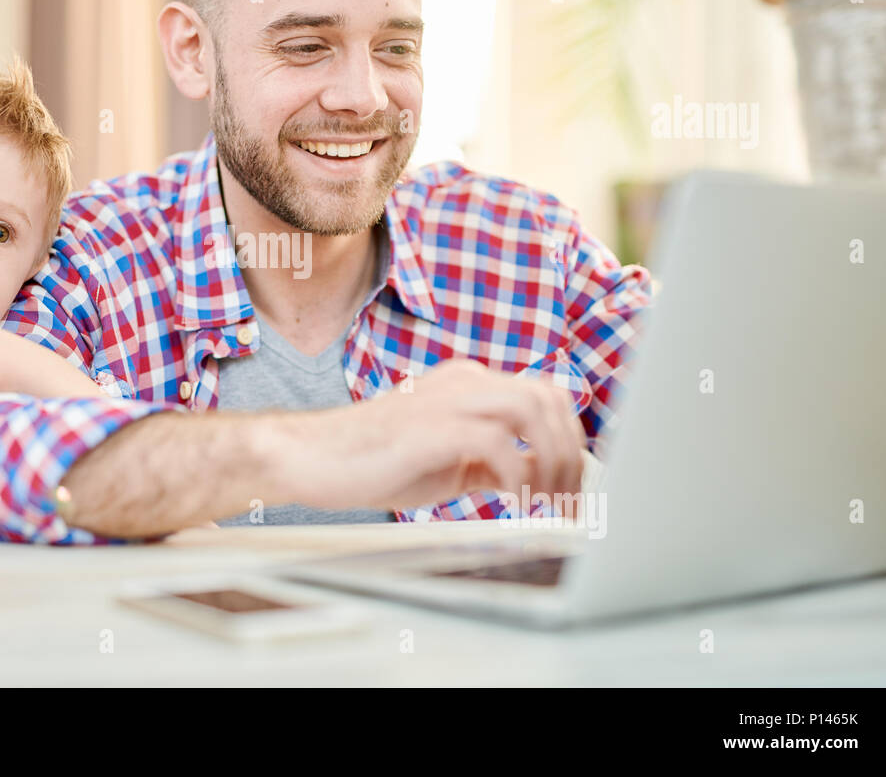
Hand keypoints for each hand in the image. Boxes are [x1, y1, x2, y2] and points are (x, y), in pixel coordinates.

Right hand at [284, 358, 585, 510]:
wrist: (311, 458)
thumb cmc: (373, 462)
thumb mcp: (450, 462)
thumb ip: (494, 462)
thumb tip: (541, 477)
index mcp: (468, 384)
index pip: (544, 397)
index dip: (571, 442)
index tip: (574, 488)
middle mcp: (463, 382)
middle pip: (548, 397)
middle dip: (570, 454)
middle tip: (568, 503)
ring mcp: (446, 400)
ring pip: (531, 410)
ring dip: (551, 461)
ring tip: (546, 503)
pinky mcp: (430, 428)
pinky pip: (497, 443)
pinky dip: (518, 477)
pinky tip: (513, 504)